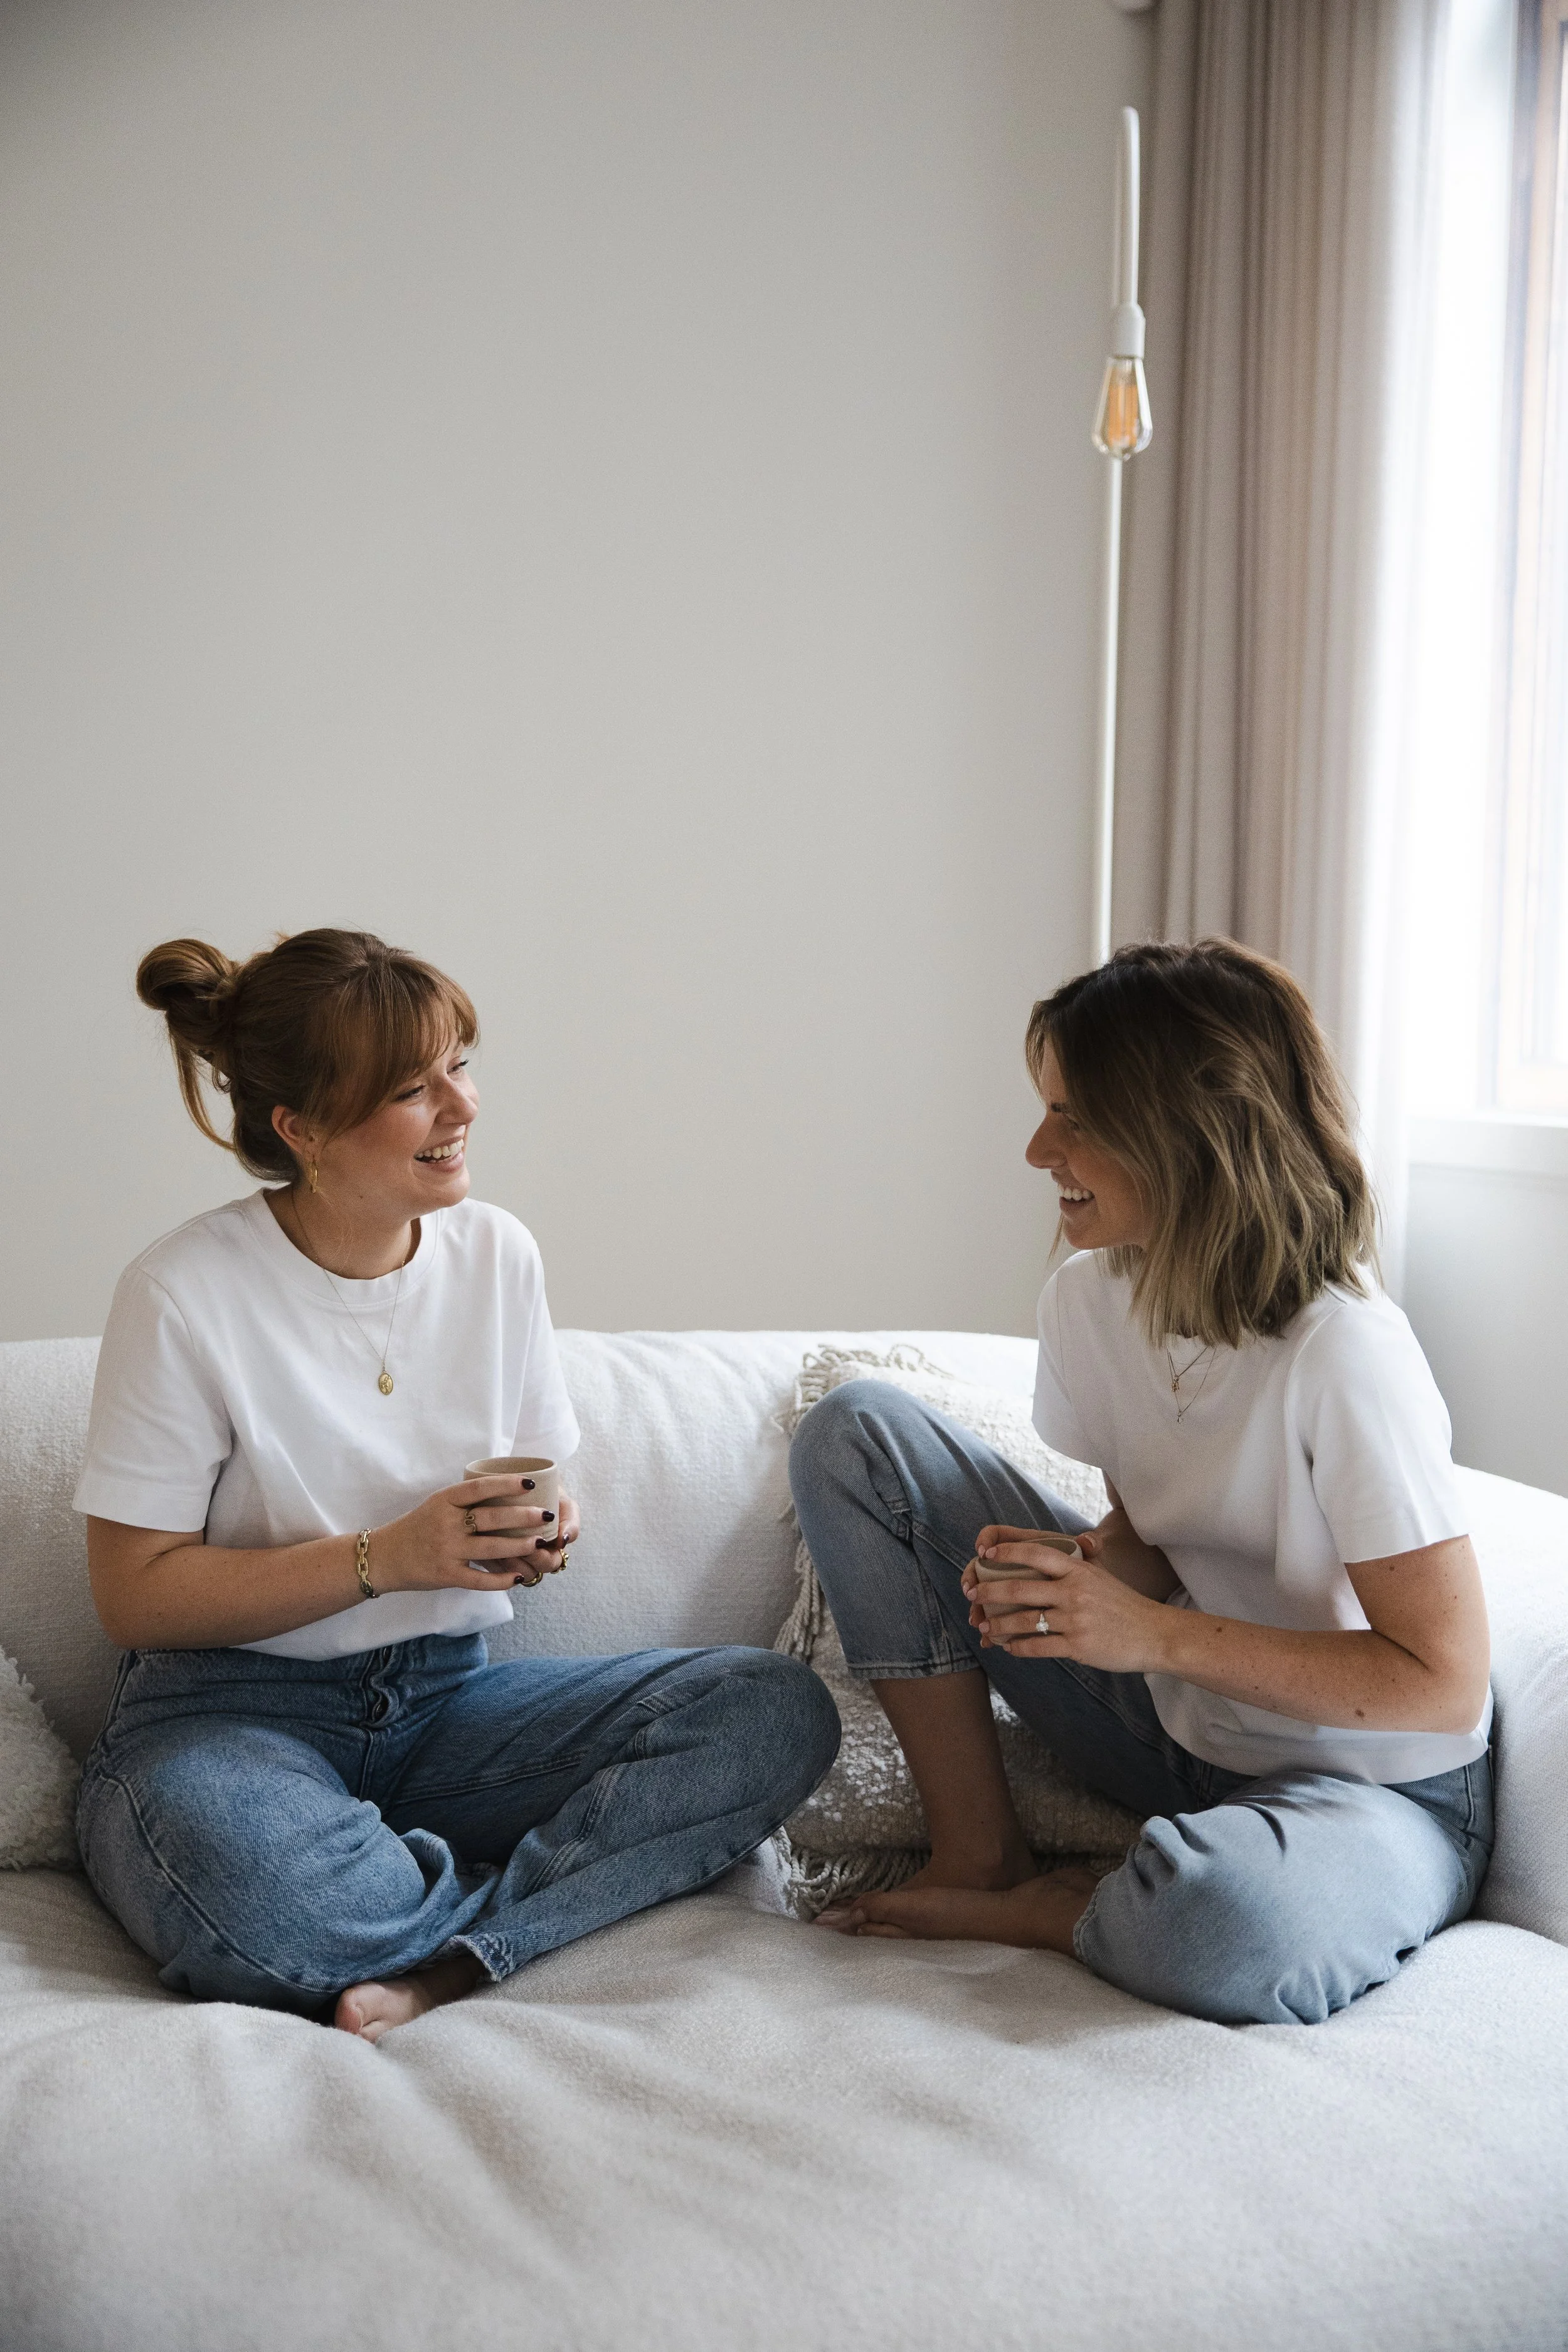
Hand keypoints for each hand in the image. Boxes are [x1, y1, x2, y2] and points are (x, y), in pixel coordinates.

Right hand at [370, 1476, 570, 1593]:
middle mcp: (446, 1524)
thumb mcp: (437, 1505)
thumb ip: (465, 1501)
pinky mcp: (446, 1575)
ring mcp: (447, 1550)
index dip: (507, 1484)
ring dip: (519, 1546)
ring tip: (540, 1543)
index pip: (480, 1488)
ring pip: (491, 1548)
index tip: (531, 1482)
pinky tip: (518, 1578)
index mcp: (444, 1501)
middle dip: (523, 1517)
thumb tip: (504, 1490)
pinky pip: (479, 1579)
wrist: (384, 1557)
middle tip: (546, 1515)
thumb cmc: (417, 1527)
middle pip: (491, 1518)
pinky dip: (501, 1580)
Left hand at [962, 1524, 1172, 1674]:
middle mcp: (1074, 1591)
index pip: (1035, 1553)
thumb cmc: (1124, 1604)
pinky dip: (1018, 1647)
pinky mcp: (1077, 1646)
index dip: (1007, 1552)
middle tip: (971, 1594)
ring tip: (984, 1626)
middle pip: (1019, 1589)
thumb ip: (1072, 1568)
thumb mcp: (1099, 1576)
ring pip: (1023, 1621)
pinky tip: (1009, 1647)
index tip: (985, 1554)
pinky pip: (1037, 1647)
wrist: (1154, 1633)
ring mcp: (1074, 1620)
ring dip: (998, 1625)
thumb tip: (1040, 1561)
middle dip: (988, 1592)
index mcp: (1078, 1570)